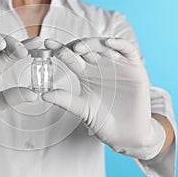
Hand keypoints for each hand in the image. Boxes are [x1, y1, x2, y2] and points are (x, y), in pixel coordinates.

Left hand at [42, 37, 165, 159]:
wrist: (125, 134)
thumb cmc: (103, 121)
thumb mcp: (82, 108)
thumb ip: (65, 100)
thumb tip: (43, 95)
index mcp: (85, 73)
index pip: (71, 57)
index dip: (59, 50)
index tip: (47, 45)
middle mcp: (100, 66)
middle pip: (86, 48)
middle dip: (75, 46)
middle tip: (62, 50)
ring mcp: (117, 65)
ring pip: (104, 46)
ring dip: (92, 43)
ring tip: (79, 47)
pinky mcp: (135, 68)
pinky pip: (129, 51)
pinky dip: (120, 44)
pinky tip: (109, 43)